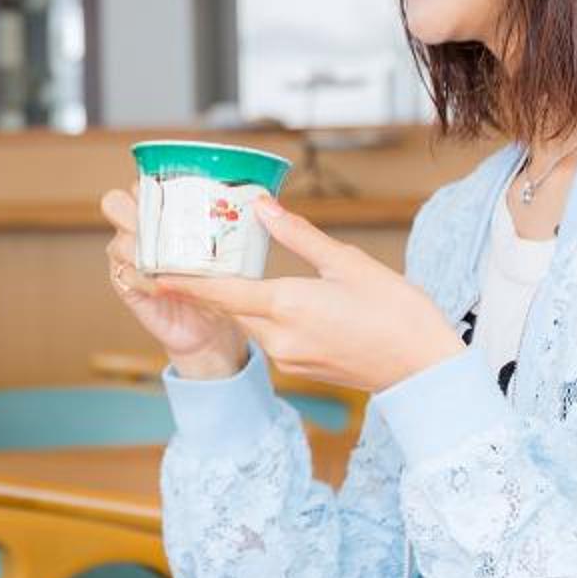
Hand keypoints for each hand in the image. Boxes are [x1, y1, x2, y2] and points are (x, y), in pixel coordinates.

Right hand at [98, 190, 247, 377]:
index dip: (149, 183)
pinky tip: (163, 286)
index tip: (174, 192)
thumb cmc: (221, 281)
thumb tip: (264, 201)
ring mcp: (128, 259)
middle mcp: (138, 231)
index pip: (142, 184)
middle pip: (115, 204)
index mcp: (159, 213)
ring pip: (120, 240)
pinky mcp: (127, 287)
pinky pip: (126, 275)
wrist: (213, 326)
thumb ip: (233, 223)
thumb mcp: (230, 248)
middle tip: (161, 224)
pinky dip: (146, 279)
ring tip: (167, 259)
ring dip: (142, 247)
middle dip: (133, 209)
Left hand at [152, 196, 466, 394]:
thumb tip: (263, 208)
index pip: (221, 292)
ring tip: (222, 271)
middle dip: (206, 285)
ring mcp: (289, 357)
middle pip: (231, 307)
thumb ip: (299, 237)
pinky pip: (270, 337)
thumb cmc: (397, 312)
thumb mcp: (348, 263)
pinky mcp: (301, 367)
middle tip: (183, 257)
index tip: (152, 269)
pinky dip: (263, 317)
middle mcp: (279, 336)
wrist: (424, 369)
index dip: (184, 281)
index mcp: (287, 305)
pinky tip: (270, 299)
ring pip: (251, 322)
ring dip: (237, 300)